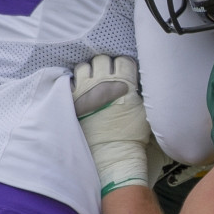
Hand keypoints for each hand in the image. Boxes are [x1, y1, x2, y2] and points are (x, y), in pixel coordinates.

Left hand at [72, 56, 150, 195]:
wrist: (112, 153)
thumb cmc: (132, 132)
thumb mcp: (143, 107)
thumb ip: (135, 89)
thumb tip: (132, 79)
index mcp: (123, 83)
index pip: (122, 60)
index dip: (123, 66)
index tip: (123, 74)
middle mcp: (102, 82)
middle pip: (102, 60)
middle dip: (105, 67)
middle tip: (107, 78)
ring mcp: (85, 90)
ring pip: (84, 67)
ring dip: (89, 72)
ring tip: (92, 82)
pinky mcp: (72, 100)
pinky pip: (70, 81)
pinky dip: (75, 83)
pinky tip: (81, 91)